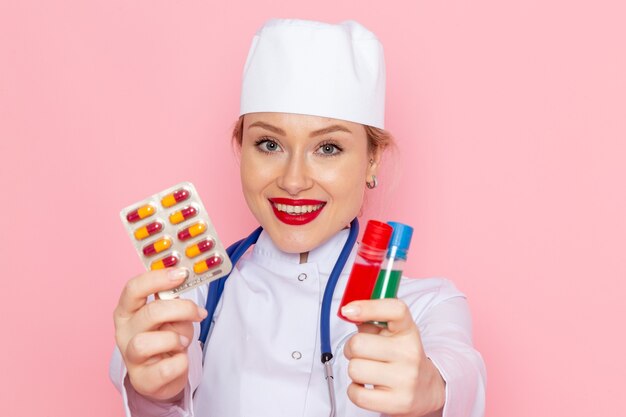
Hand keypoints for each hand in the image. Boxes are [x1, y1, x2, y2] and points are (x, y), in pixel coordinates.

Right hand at [113, 268, 207, 401]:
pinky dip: (180, 362)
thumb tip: (184, 280)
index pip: (133, 288)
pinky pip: (166, 368)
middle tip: (198, 313)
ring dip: (174, 339)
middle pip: (150, 313)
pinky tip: (180, 359)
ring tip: (182, 341)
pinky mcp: (142, 379)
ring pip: (146, 343)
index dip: (158, 278)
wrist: (164, 374)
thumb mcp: (170, 315)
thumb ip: (173, 299)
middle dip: (181, 309)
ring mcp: (130, 357)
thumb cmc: (165, 337)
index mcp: (127, 310)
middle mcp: (124, 332)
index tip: (181, 273)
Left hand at [341, 299, 445, 416]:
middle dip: (351, 348)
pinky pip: (356, 394)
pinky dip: (355, 390)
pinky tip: (367, 385)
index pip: (394, 310)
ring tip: (367, 369)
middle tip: (361, 352)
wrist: (426, 388)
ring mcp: (406, 378)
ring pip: (354, 369)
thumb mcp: (391, 333)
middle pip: (358, 344)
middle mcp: (410, 353)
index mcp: (408, 330)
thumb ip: (369, 320)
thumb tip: (349, 312)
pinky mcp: (398, 402)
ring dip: (354, 369)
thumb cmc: (400, 355)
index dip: (369, 307)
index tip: (349, 310)